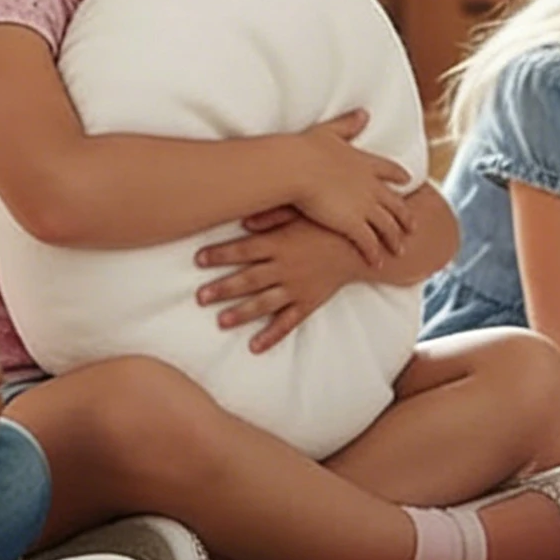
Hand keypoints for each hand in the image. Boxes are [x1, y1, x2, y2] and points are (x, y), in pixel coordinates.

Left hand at [196, 216, 364, 352]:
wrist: (360, 247)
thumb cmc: (326, 225)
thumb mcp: (299, 212)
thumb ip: (270, 216)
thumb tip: (242, 221)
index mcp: (280, 243)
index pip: (243, 250)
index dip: (219, 254)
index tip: (198, 259)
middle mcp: (285, 267)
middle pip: (248, 279)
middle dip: (222, 288)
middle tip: (200, 297)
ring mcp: (297, 288)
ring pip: (264, 303)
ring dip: (241, 313)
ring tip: (221, 322)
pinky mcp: (308, 302)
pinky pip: (288, 322)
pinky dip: (271, 336)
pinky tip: (255, 347)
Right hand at [294, 110, 414, 266]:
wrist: (296, 168)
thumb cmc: (305, 149)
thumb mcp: (330, 131)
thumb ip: (348, 124)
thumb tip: (363, 112)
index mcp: (365, 162)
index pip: (390, 170)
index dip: (399, 176)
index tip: (408, 181)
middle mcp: (371, 186)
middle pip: (395, 203)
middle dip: (406, 216)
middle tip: (413, 226)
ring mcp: (365, 206)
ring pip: (388, 227)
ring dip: (395, 239)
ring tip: (400, 250)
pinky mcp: (354, 224)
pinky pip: (369, 243)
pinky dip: (375, 254)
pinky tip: (377, 263)